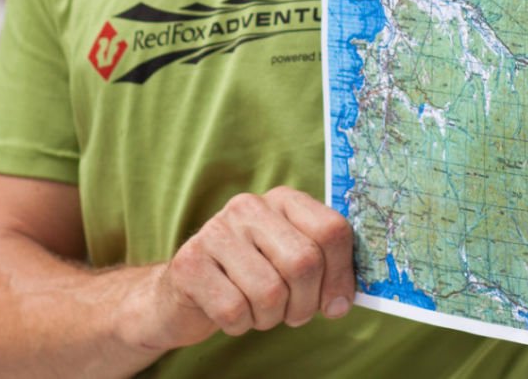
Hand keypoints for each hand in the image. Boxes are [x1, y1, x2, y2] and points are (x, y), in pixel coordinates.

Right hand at [130, 187, 354, 352]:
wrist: (184, 290)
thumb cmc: (250, 278)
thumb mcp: (289, 263)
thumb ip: (323, 269)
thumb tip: (343, 301)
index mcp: (282, 201)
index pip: (331, 229)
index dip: (341, 275)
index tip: (335, 303)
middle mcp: (248, 206)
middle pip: (303, 262)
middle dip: (305, 303)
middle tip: (294, 314)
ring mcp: (215, 232)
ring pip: (270, 292)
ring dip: (270, 318)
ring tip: (259, 311)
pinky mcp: (189, 264)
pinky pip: (234, 310)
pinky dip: (241, 326)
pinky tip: (232, 313)